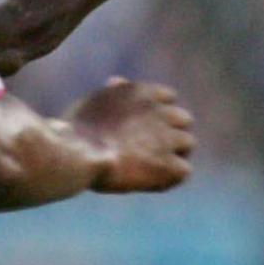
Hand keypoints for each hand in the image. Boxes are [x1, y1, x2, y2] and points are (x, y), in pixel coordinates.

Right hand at [68, 77, 195, 191]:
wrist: (77, 154)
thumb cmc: (75, 130)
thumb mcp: (93, 102)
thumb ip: (111, 94)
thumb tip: (117, 81)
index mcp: (141, 92)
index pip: (168, 97)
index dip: (159, 115)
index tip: (145, 129)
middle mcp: (160, 111)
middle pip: (184, 119)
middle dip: (172, 133)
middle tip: (152, 150)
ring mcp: (167, 137)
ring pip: (188, 144)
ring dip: (174, 155)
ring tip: (150, 169)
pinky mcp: (168, 164)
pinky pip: (183, 171)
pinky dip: (169, 179)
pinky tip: (148, 184)